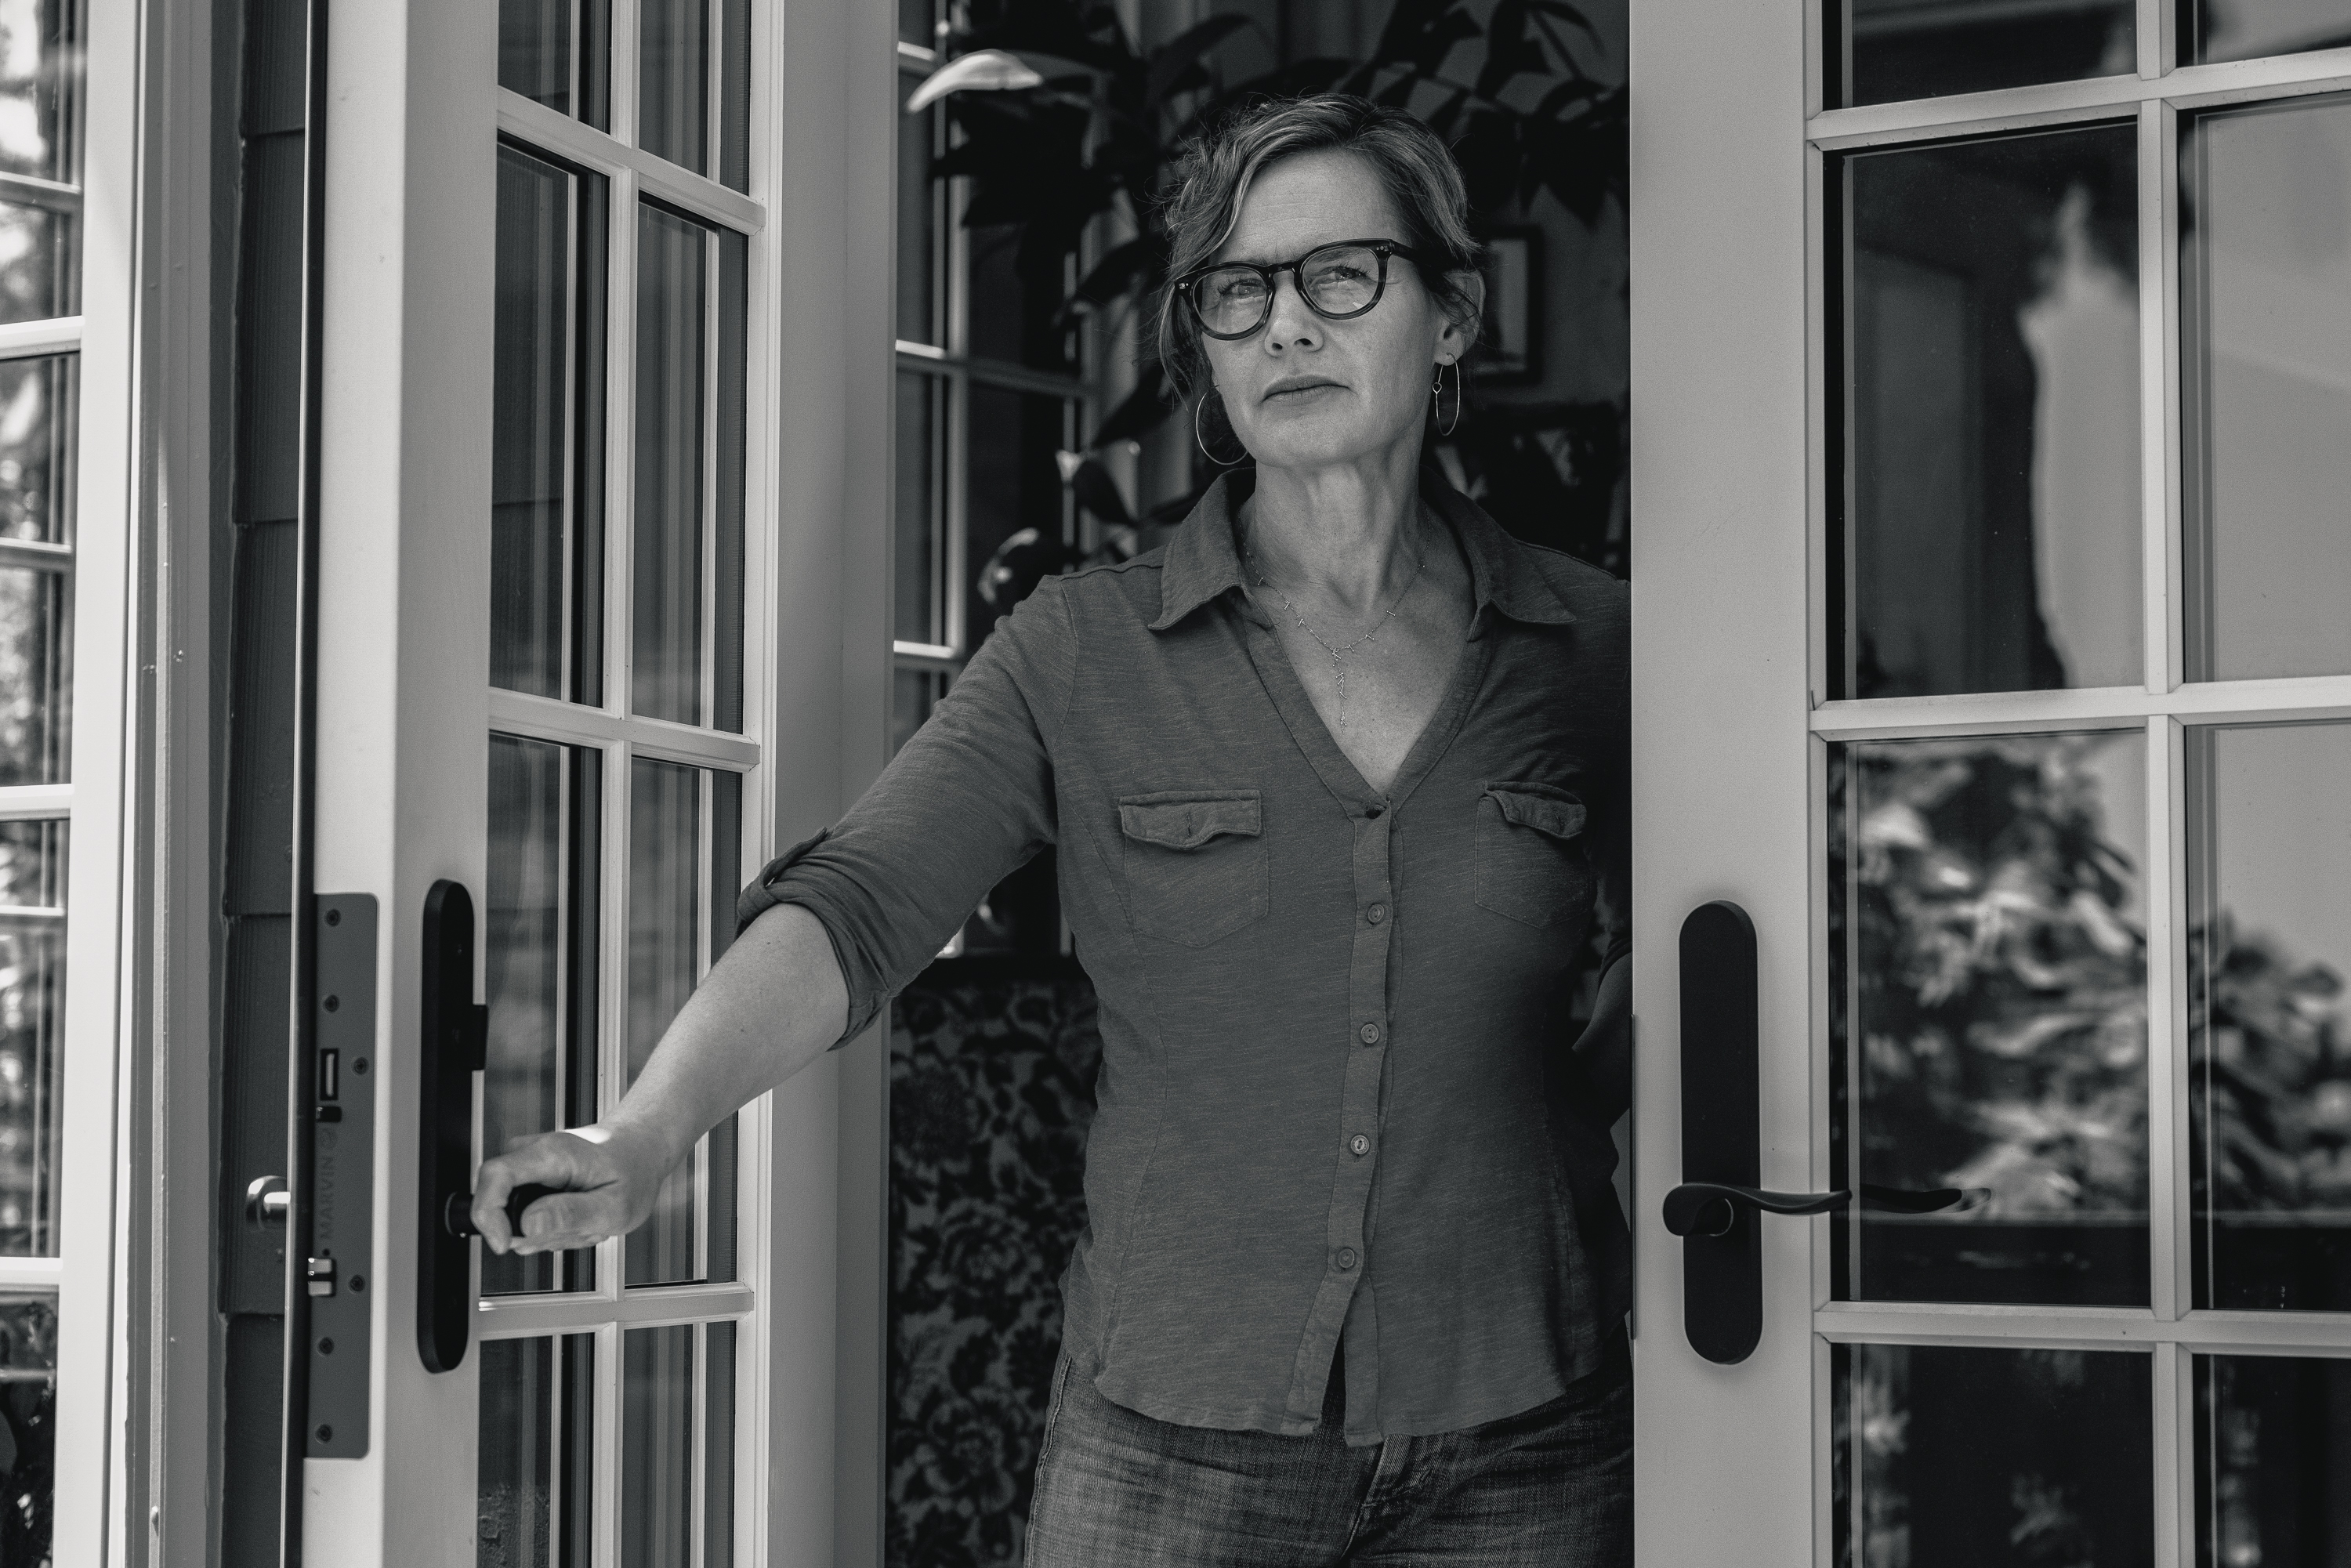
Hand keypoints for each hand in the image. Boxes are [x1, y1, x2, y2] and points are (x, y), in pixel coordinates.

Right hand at [470, 1122, 677, 1255]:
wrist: (639, 1152)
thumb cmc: (632, 1171)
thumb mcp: (615, 1205)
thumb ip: (570, 1215)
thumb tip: (528, 1226)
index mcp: (551, 1153)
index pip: (494, 1176)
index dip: (488, 1215)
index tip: (503, 1244)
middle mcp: (531, 1154)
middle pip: (500, 1205)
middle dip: (537, 1234)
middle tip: (583, 1229)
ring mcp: (527, 1167)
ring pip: (516, 1220)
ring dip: (551, 1234)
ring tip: (587, 1220)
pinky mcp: (529, 1182)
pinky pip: (526, 1220)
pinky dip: (553, 1229)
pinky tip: (579, 1217)